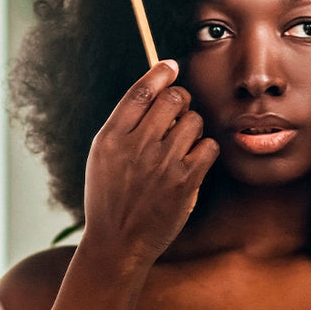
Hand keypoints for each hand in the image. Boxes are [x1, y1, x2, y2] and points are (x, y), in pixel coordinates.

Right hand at [82, 60, 218, 267]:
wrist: (117, 242)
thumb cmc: (110, 197)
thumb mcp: (101, 157)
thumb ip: (123, 125)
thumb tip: (153, 91)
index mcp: (112, 137)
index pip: (141, 91)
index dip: (160, 74)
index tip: (171, 67)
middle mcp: (136, 147)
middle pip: (173, 99)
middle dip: (180, 101)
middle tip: (178, 113)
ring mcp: (162, 164)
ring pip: (194, 120)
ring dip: (194, 127)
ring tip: (183, 143)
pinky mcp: (184, 182)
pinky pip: (209, 146)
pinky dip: (205, 149)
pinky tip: (194, 160)